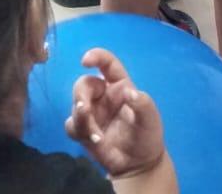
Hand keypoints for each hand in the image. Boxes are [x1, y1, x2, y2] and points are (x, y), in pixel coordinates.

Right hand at [65, 49, 167, 178]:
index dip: (96, 56)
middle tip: (84, 109)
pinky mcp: (82, 129)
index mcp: (119, 86)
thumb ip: (143, 104)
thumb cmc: (146, 136)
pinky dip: (79, 131)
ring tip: (97, 136)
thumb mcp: (151, 120)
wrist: (138, 164)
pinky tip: (93, 141)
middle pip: (83, 84)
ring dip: (82, 119)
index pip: (107, 63)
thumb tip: (129, 92)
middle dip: (81, 95)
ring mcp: (91, 112)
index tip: (85, 61)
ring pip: (75, 105)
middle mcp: (102, 95)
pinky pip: (71, 124)